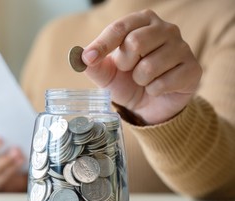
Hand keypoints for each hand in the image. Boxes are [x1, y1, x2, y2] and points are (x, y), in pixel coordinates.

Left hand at [82, 9, 201, 124]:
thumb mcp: (107, 74)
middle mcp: (166, 29)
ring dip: (140, 80)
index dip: (102, 44)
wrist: (150, 105)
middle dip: (125, 64)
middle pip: (136, 42)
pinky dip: (154, 91)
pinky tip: (158, 88)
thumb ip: (94, 65)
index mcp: (143, 22)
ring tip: (145, 80)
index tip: (89, 58)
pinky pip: (163, 83)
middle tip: (129, 70)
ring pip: (149, 66)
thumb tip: (81, 57)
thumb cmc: (128, 82)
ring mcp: (182, 47)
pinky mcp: (192, 69)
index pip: (120, 27)